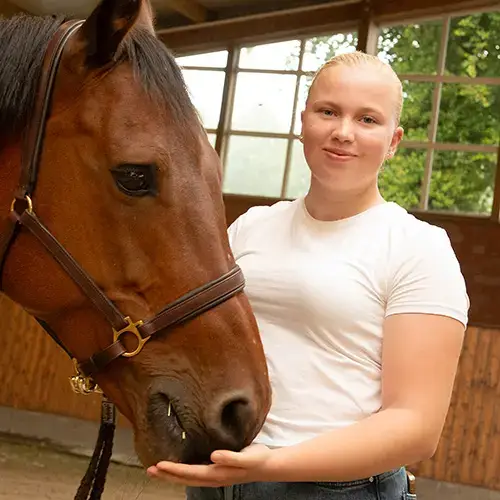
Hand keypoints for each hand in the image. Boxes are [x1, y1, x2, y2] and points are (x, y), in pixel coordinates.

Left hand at [147, 444, 273, 486]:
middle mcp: (213, 477)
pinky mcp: (215, 471)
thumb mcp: (248, 457)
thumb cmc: (257, 458)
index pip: (191, 473)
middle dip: (167, 475)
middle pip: (185, 479)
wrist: (267, 465)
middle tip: (149, 469)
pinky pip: (194, 473)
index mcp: (218, 474)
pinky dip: (182, 471)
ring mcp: (214, 476)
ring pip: (188, 478)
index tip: (159, 464)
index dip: (175, 470)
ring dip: (172, 475)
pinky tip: (177, 466)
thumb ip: (231, 457)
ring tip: (156, 470)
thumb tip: (213, 456)